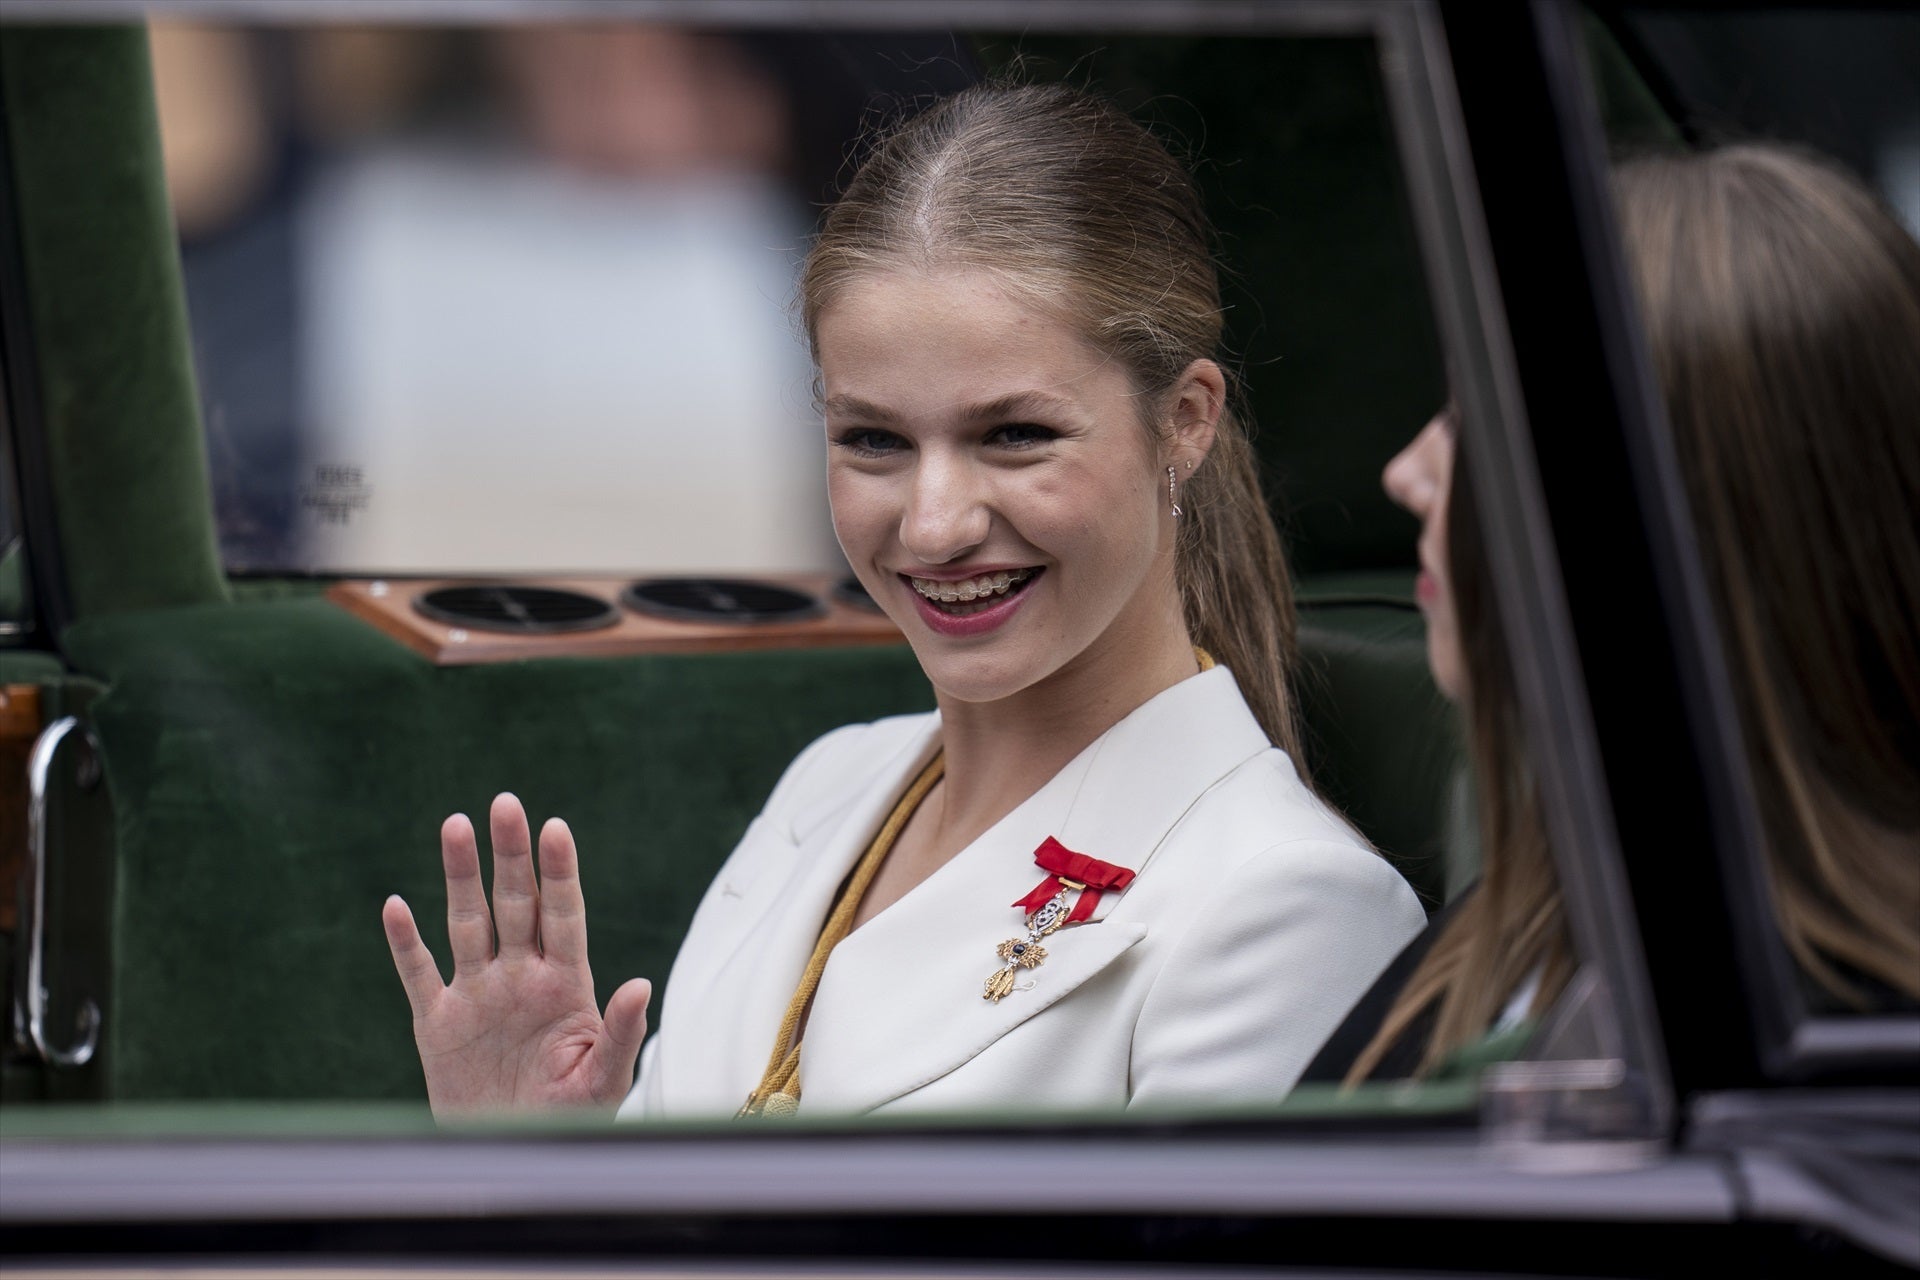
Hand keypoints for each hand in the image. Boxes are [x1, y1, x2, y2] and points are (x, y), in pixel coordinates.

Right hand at [382, 794, 651, 1117]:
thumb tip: (641, 984)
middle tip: (506, 803)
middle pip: (514, 904)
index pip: (563, 915)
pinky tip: (395, 906)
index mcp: (565, 985)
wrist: (514, 1157)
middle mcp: (519, 978)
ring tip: (456, 824)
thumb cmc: (569, 1120)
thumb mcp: (603, 1082)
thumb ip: (621, 1033)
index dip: (559, 873)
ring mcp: (477, 995)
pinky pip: (418, 974)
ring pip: (467, 922)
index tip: (556, 828)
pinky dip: (405, 943)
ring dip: (460, 876)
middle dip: (510, 855)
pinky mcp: (436, 1023)